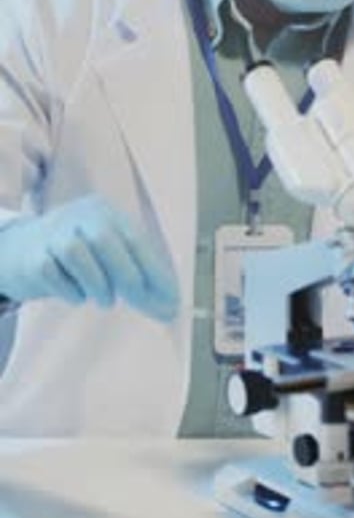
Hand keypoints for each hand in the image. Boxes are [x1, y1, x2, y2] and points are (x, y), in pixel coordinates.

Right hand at [0, 195, 178, 322]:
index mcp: (104, 211)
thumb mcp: (107, 250)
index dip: (155, 270)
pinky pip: (53, 272)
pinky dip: (70, 289)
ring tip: (105, 299)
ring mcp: (53, 232)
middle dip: (129, 276)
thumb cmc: (75, 253)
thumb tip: (169, 307)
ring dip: (98, 284)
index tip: (170, 300)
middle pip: (106, 240)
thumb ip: (136, 271)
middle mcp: (78, 215)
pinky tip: (77, 295)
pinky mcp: (33, 256)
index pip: (135, 238)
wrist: (19, 249)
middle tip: (140, 301)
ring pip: (77, 253)